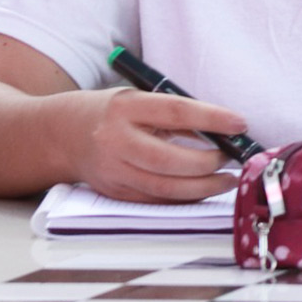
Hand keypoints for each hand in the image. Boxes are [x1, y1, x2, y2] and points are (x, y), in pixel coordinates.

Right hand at [75, 88, 244, 202]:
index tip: (240, 124)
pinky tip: (205, 190)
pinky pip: (156, 201)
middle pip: (170, 159)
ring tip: (228, 179)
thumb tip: (223, 129)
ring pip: (165, 188)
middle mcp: (115, 141)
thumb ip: (175, 114)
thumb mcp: (139, 100)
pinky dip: (185, 198)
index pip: (175, 112)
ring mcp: (112, 171)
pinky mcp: (115, 193)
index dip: (212, 118)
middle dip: (209, 162)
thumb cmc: (110, 113)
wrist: (61, 135)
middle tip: (233, 158)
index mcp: (124, 108)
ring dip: (204, 187)